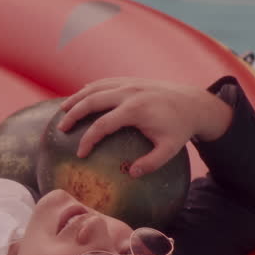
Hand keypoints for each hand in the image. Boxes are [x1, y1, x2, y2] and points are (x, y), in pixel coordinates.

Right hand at [56, 77, 233, 176]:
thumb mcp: (170, 149)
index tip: (80, 154)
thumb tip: (131, 173)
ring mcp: (128, 84)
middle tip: (61, 128)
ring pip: (94, 88)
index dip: (88, 140)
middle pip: (91, 101)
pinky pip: (103, 83)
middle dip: (73, 114)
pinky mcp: (130, 81)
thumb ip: (152, 163)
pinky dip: (88, 90)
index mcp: (135, 109)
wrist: (194, 102)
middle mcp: (128, 93)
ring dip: (75, 99)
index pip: (102, 125)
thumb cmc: (179, 129)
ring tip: (62, 111)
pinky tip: (79, 97)